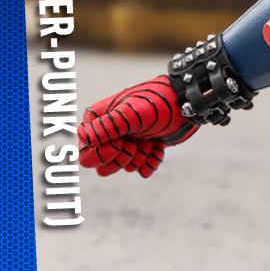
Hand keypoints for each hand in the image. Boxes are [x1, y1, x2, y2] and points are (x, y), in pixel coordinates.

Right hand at [78, 76, 196, 178]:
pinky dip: (151, 161)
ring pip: (125, 167)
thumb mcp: (131, 113)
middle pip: (103, 167)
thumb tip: (84, 138)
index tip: (120, 143)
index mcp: (99, 122)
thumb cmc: (157, 102)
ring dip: (140, 156)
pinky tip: (158, 148)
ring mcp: (127, 142)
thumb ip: (107, 127)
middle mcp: (110, 133)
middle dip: (122, 159)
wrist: (185, 103)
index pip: (86, 153)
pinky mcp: (144, 149)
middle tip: (136, 145)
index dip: (101, 154)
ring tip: (150, 140)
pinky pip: (142, 169)